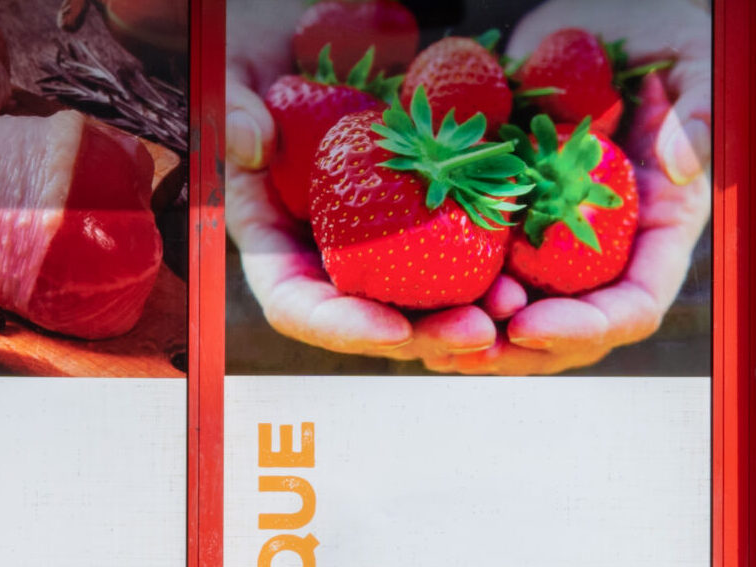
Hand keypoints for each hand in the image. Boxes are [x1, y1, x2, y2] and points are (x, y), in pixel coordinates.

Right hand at [224, 2, 499, 365]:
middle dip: (424, 335)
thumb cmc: (261, 52)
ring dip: (469, 312)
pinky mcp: (425, 205)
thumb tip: (253, 145)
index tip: (391, 329)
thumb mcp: (235, 72)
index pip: (297, 302)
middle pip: (370, 315)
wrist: (317, 28)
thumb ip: (234, 109)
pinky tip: (533, 261)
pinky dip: (496, 259)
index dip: (339, 325)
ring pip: (422, 295)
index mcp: (273, 237)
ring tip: (515, 309)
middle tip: (479, 333)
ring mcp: (378, 233)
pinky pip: (462, 240)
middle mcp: (326, 250)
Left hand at [425, 0, 714, 375]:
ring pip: (514, 327)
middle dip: (516, 353)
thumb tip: (681, 170)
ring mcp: (553, 250)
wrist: (588, 18)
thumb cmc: (654, 28)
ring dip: (471, 342)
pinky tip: (404, 309)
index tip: (527, 324)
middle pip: (567, 336)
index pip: (633, 306)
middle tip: (462, 348)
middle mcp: (606, 253)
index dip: (585, 327)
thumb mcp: (688, 56)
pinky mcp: (504, 236)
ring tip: (429, 338)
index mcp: (658, 228)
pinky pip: (472, 287)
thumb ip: (692, 113)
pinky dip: (443, 305)